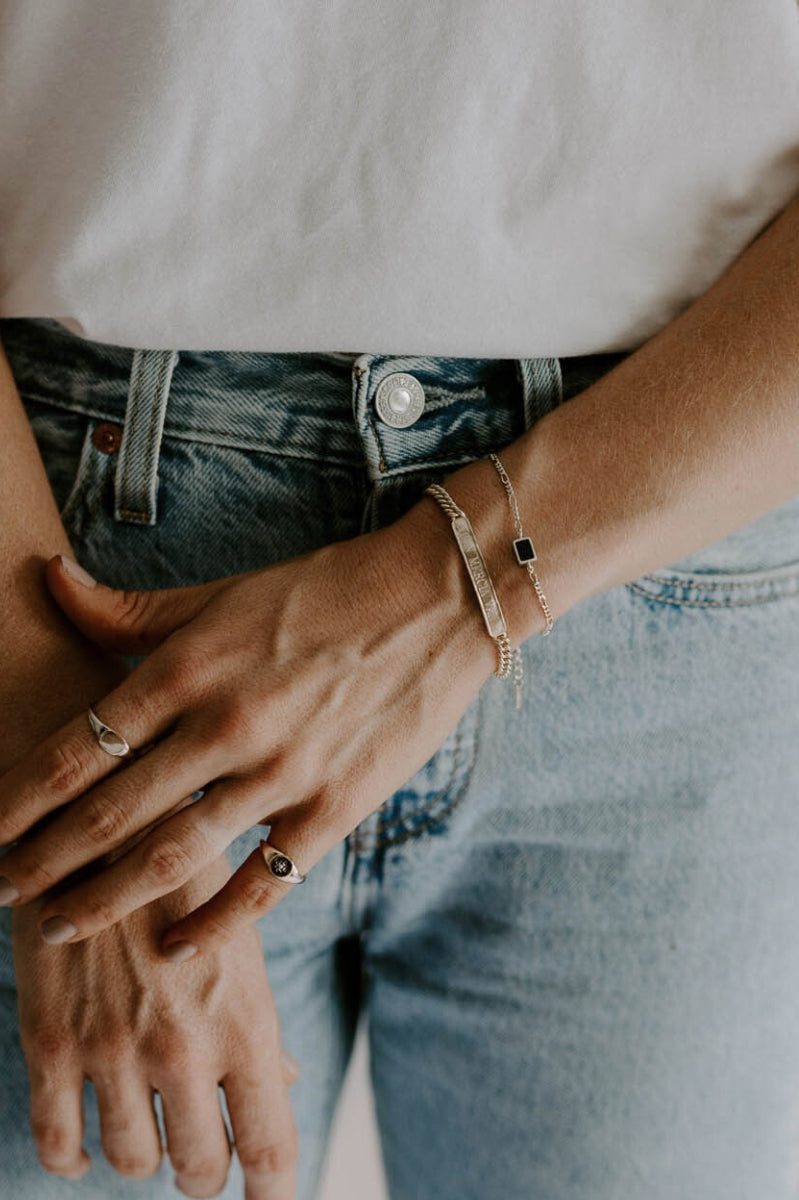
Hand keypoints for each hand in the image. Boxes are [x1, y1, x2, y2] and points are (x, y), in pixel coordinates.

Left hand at [0, 498, 494, 955]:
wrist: (436, 600)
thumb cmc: (322, 591)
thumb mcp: (219, 592)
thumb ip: (128, 608)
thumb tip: (48, 577)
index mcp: (188, 665)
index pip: (78, 748)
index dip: (19, 798)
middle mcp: (224, 724)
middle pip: (109, 814)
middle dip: (42, 861)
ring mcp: (282, 771)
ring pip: (172, 856)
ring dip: (105, 900)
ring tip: (57, 926)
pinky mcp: (334, 807)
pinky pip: (262, 884)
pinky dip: (212, 924)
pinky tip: (173, 948)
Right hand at [12, 851, 300, 1197]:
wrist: (104, 825)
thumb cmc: (190, 880)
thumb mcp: (242, 940)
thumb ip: (260, 1021)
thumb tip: (285, 1082)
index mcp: (245, 1021)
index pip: (270, 1146)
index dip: (274, 1194)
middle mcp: (183, 1047)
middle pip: (199, 1168)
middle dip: (205, 1170)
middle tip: (202, 1152)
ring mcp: (113, 1048)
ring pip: (130, 1159)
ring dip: (144, 1154)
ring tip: (149, 1127)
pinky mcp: (50, 1040)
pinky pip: (56, 1140)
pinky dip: (71, 1156)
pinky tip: (83, 1142)